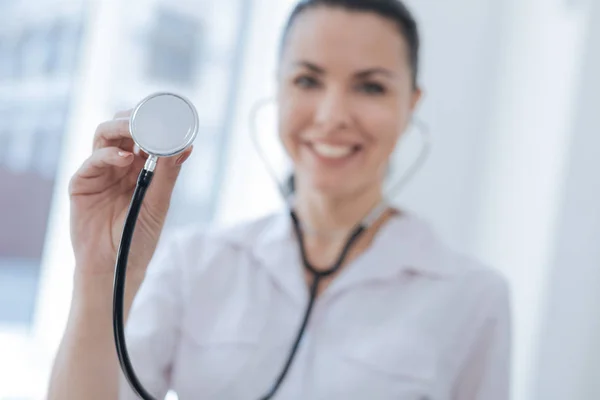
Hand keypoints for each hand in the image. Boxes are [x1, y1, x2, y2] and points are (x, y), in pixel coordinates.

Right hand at [68, 109, 192, 276]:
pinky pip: (92, 161)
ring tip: (137, 130)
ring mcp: (100, 172)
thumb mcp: (158, 204)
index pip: (145, 133)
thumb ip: (168, 174)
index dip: (154, 120)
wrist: (115, 267)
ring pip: (104, 135)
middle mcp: (120, 164)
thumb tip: (186, 146)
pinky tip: (126, 159)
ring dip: (121, 128)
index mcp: (141, 166)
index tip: (169, 114)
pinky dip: (109, 155)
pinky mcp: (82, 183)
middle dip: (135, 118)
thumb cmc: (139, 237)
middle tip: (150, 117)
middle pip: (122, 127)